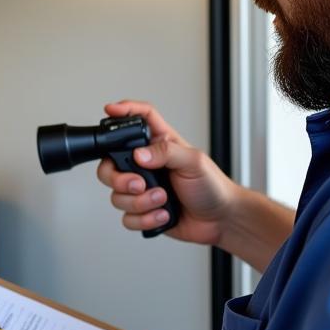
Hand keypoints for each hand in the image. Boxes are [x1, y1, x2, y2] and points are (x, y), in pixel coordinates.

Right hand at [97, 100, 238, 244]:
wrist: (220, 219)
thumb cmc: (213, 186)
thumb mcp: (194, 161)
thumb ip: (166, 153)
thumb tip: (139, 154)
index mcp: (160, 145)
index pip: (139, 119)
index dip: (124, 110)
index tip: (110, 110)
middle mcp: (147, 165)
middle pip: (110, 164)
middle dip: (118, 178)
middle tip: (139, 184)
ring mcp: (143, 189)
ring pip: (117, 195)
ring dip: (139, 202)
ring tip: (162, 200)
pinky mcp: (143, 211)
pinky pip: (127, 217)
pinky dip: (144, 219)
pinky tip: (162, 214)